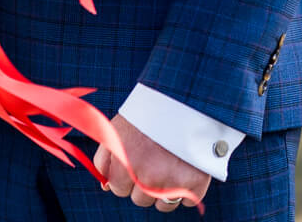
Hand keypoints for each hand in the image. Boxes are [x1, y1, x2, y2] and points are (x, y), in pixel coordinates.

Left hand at [94, 113, 210, 211]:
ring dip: (165, 190)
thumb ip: (105, 159)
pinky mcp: (196, 182)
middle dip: (145, 184)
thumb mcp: (120, 128)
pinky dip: (188, 190)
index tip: (135, 162)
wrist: (187, 96)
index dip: (125, 176)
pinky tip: (187, 170)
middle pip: (140, 199)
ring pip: (163, 204)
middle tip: (155, 160)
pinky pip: (187, 201)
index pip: (118, 188)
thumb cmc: (150, 112)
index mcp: (125, 162)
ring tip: (171, 164)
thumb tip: (106, 187)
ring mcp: (172, 181)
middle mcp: (147, 175)